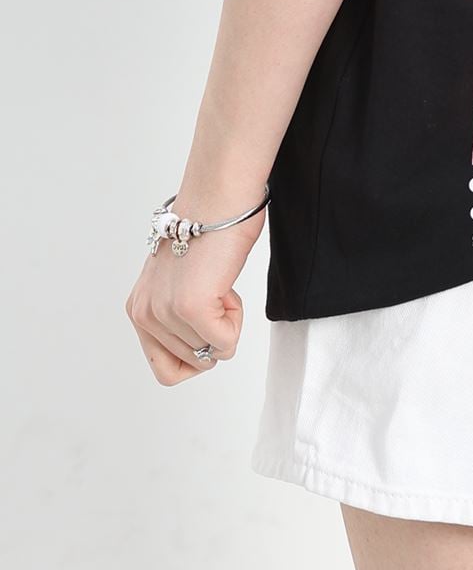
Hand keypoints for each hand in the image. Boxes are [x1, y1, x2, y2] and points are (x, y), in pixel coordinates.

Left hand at [125, 192, 264, 385]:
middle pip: (193, 363)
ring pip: (211, 354)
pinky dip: (235, 320)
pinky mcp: (189, 308)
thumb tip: (203, 349)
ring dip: (226, 323)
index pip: (166, 370)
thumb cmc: (210, 230)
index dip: (197, 353)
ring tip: (219, 284)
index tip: (206, 321)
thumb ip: (176, 317)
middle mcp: (144, 314)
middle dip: (214, 334)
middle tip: (215, 294)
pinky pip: (225, 343)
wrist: (218, 200)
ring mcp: (164, 313)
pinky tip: (226, 287)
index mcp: (139, 309)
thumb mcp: (178, 285)